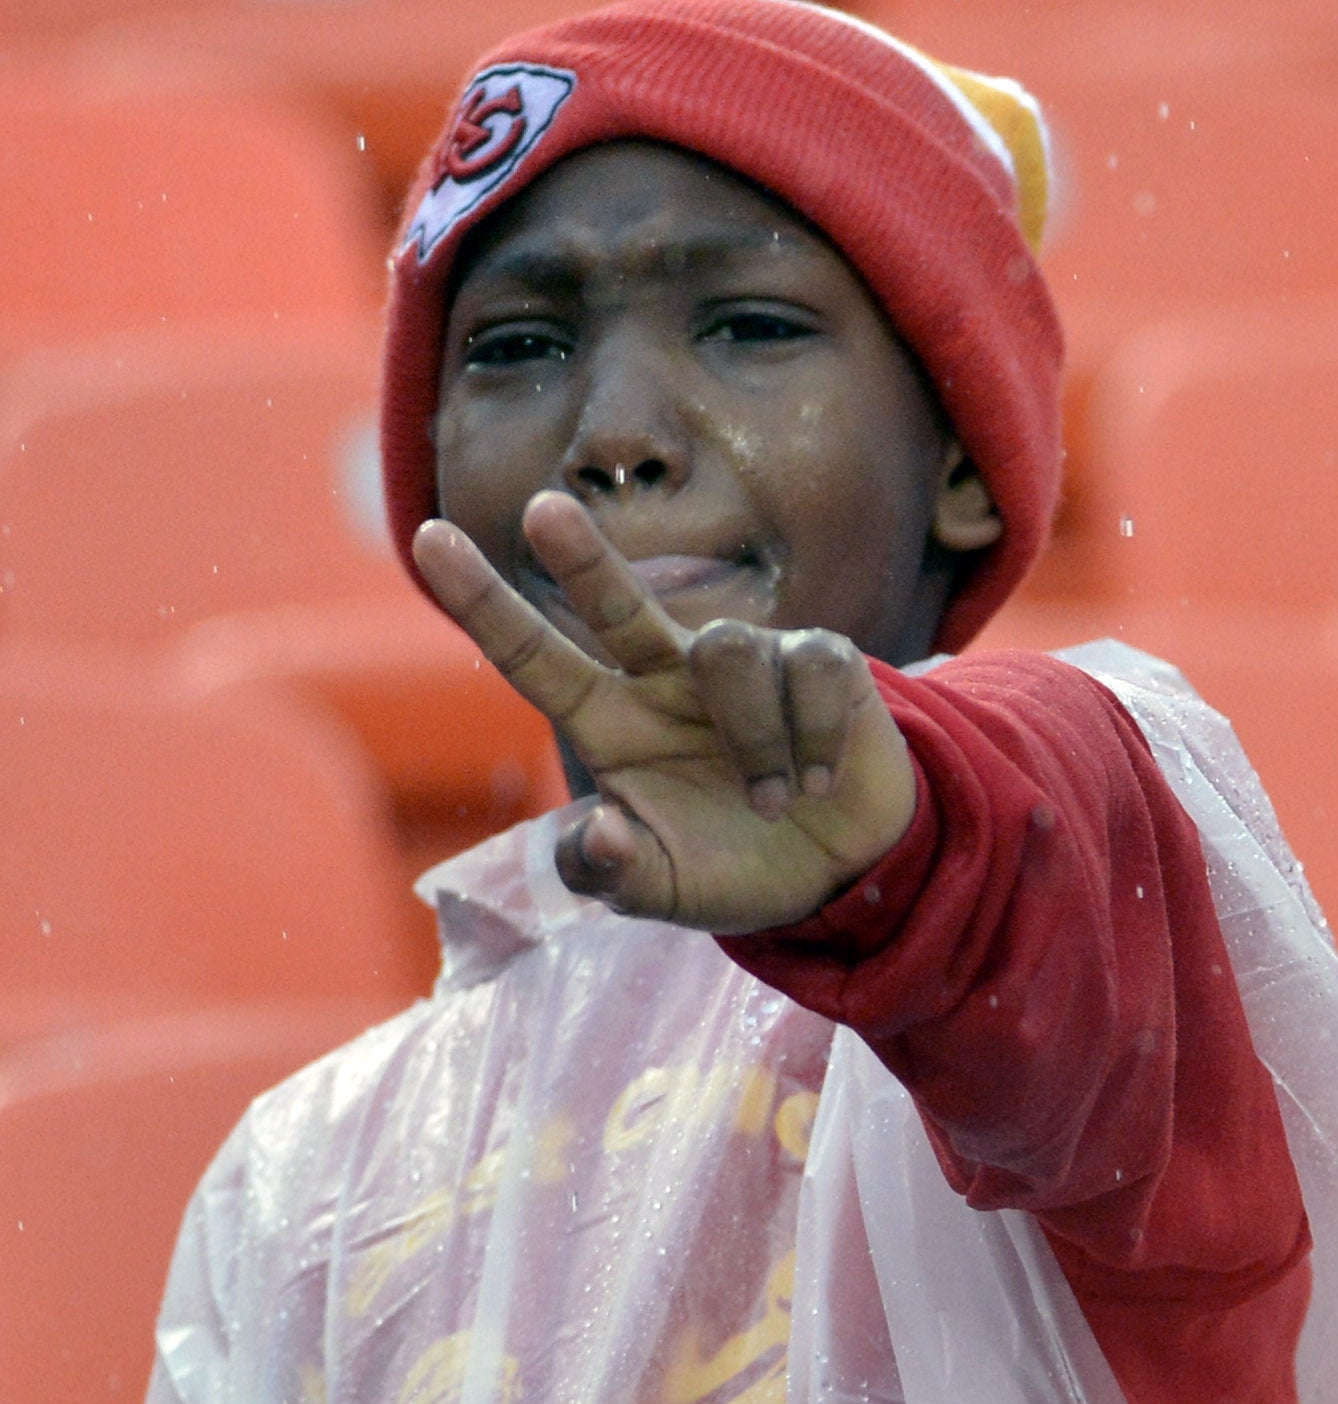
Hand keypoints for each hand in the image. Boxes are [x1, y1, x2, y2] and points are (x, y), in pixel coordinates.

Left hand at [413, 494, 919, 933]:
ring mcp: (746, 665)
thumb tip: (597, 833)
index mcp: (611, 724)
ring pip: (729, 652)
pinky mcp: (819, 664)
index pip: (534, 658)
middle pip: (617, 603)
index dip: (484, 602)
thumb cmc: (733, 870)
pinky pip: (809, 670)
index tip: (428, 538)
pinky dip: (813, 737)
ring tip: (773, 804)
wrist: (842, 874)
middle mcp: (668, 679)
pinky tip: (818, 782)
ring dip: (754, 740)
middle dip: (582, 557)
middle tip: (542, 511)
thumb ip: (615, 873)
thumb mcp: (662, 892)